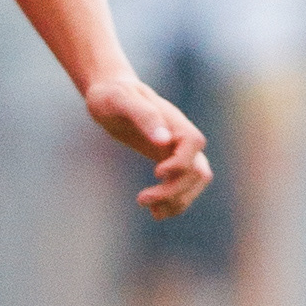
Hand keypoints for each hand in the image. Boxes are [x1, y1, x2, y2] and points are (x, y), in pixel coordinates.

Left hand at [83, 70, 210, 218]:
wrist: (108, 95)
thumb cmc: (112, 94)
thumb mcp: (120, 99)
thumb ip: (143, 115)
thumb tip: (163, 141)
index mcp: (172, 120)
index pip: (194, 143)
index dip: (182, 162)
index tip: (157, 172)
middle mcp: (180, 136)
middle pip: (197, 169)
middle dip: (174, 190)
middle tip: (141, 199)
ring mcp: (176, 150)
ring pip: (195, 181)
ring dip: (178, 200)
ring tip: (152, 211)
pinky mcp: (167, 160)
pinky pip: (183, 185)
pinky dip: (174, 201)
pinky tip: (154, 211)